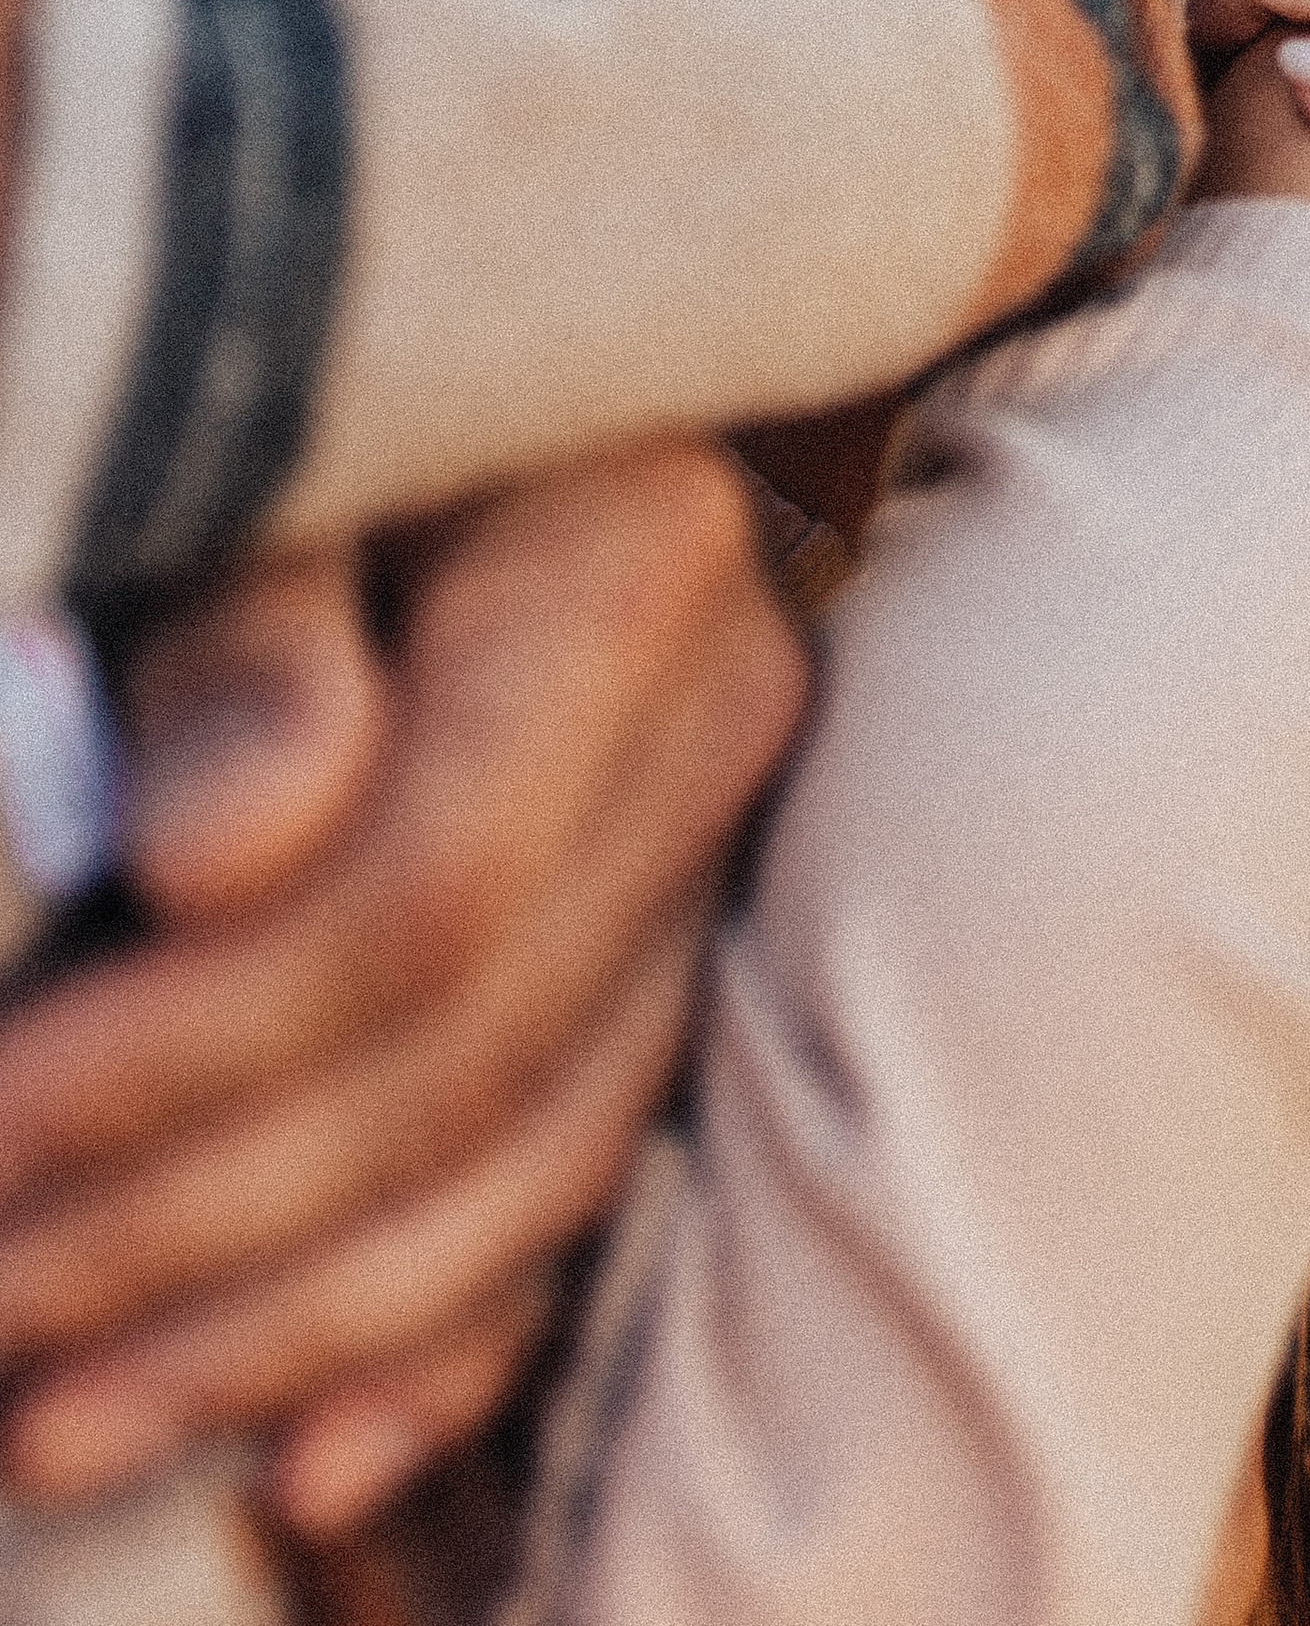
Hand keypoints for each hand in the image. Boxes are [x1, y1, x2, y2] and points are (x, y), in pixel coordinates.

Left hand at [0, 447, 806, 1538]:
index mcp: (632, 555)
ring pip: (534, 1155)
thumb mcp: (243, 451)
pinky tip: (297, 1468)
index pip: (424, 900)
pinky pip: (596, 1175)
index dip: (179, 1058)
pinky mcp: (689, 925)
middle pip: (471, 1058)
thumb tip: (221, 856)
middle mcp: (727, 703)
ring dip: (281, 1330)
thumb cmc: (286, 381)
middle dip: (190, 1225)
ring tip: (47, 1429)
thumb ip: (236, 632)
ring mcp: (723, 834)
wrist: (452, 354)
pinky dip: (446, 1343)